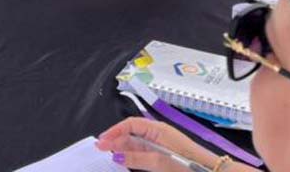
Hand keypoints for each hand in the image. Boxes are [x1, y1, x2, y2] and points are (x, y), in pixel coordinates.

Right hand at [96, 117, 214, 171]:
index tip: (102, 140)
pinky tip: (126, 161)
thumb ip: (137, 158)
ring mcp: (162, 146)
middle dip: (116, 139)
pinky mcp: (165, 156)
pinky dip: (132, 156)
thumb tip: (116, 155)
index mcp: (158, 129)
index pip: (131, 124)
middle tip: (100, 148)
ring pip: (137, 144)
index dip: (115, 131)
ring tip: (109, 154)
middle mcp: (159, 134)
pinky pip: (144, 153)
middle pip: (132, 133)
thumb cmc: (189, 164)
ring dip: (122, 148)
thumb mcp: (160, 161)